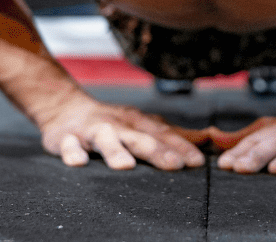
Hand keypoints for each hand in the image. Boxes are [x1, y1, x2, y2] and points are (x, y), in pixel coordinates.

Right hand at [39, 91, 205, 170]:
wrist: (65, 107)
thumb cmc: (113, 122)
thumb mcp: (143, 125)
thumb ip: (173, 135)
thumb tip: (210, 139)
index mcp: (138, 122)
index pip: (163, 134)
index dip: (182, 147)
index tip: (198, 163)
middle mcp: (118, 124)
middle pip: (139, 137)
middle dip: (157, 151)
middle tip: (175, 166)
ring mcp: (92, 130)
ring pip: (104, 140)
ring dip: (115, 151)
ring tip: (126, 167)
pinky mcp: (66, 138)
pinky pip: (68, 145)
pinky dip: (71, 152)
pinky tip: (77, 162)